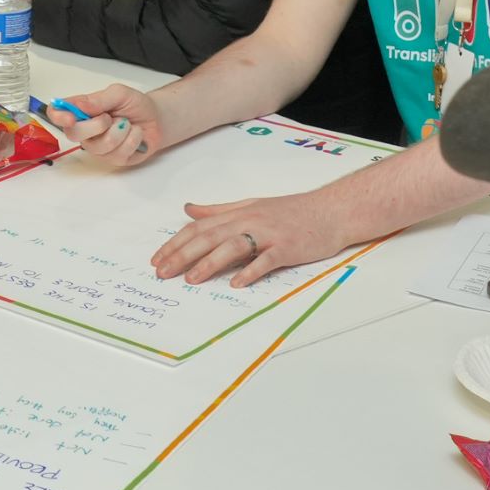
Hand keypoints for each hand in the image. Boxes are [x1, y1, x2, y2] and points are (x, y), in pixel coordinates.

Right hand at [42, 83, 161, 167]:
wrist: (156, 118)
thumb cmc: (134, 105)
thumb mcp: (119, 93)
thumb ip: (98, 99)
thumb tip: (78, 105)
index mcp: (81, 112)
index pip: (58, 114)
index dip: (58, 116)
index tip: (69, 118)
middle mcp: (86, 132)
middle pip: (74, 134)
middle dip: (97, 124)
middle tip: (111, 117)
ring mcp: (99, 147)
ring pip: (100, 145)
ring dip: (120, 131)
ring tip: (127, 124)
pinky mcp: (114, 159)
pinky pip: (118, 152)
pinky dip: (132, 139)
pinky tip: (135, 134)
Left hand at [152, 192, 342, 287]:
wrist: (331, 210)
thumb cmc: (292, 211)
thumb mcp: (251, 205)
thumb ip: (219, 210)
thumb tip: (188, 209)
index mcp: (239, 213)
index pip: (199, 228)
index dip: (175, 243)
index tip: (157, 259)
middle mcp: (249, 221)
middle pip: (209, 237)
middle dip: (182, 255)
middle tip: (163, 273)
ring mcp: (268, 234)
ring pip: (232, 246)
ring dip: (210, 263)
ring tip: (191, 279)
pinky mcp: (287, 248)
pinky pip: (266, 260)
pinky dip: (251, 271)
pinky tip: (237, 283)